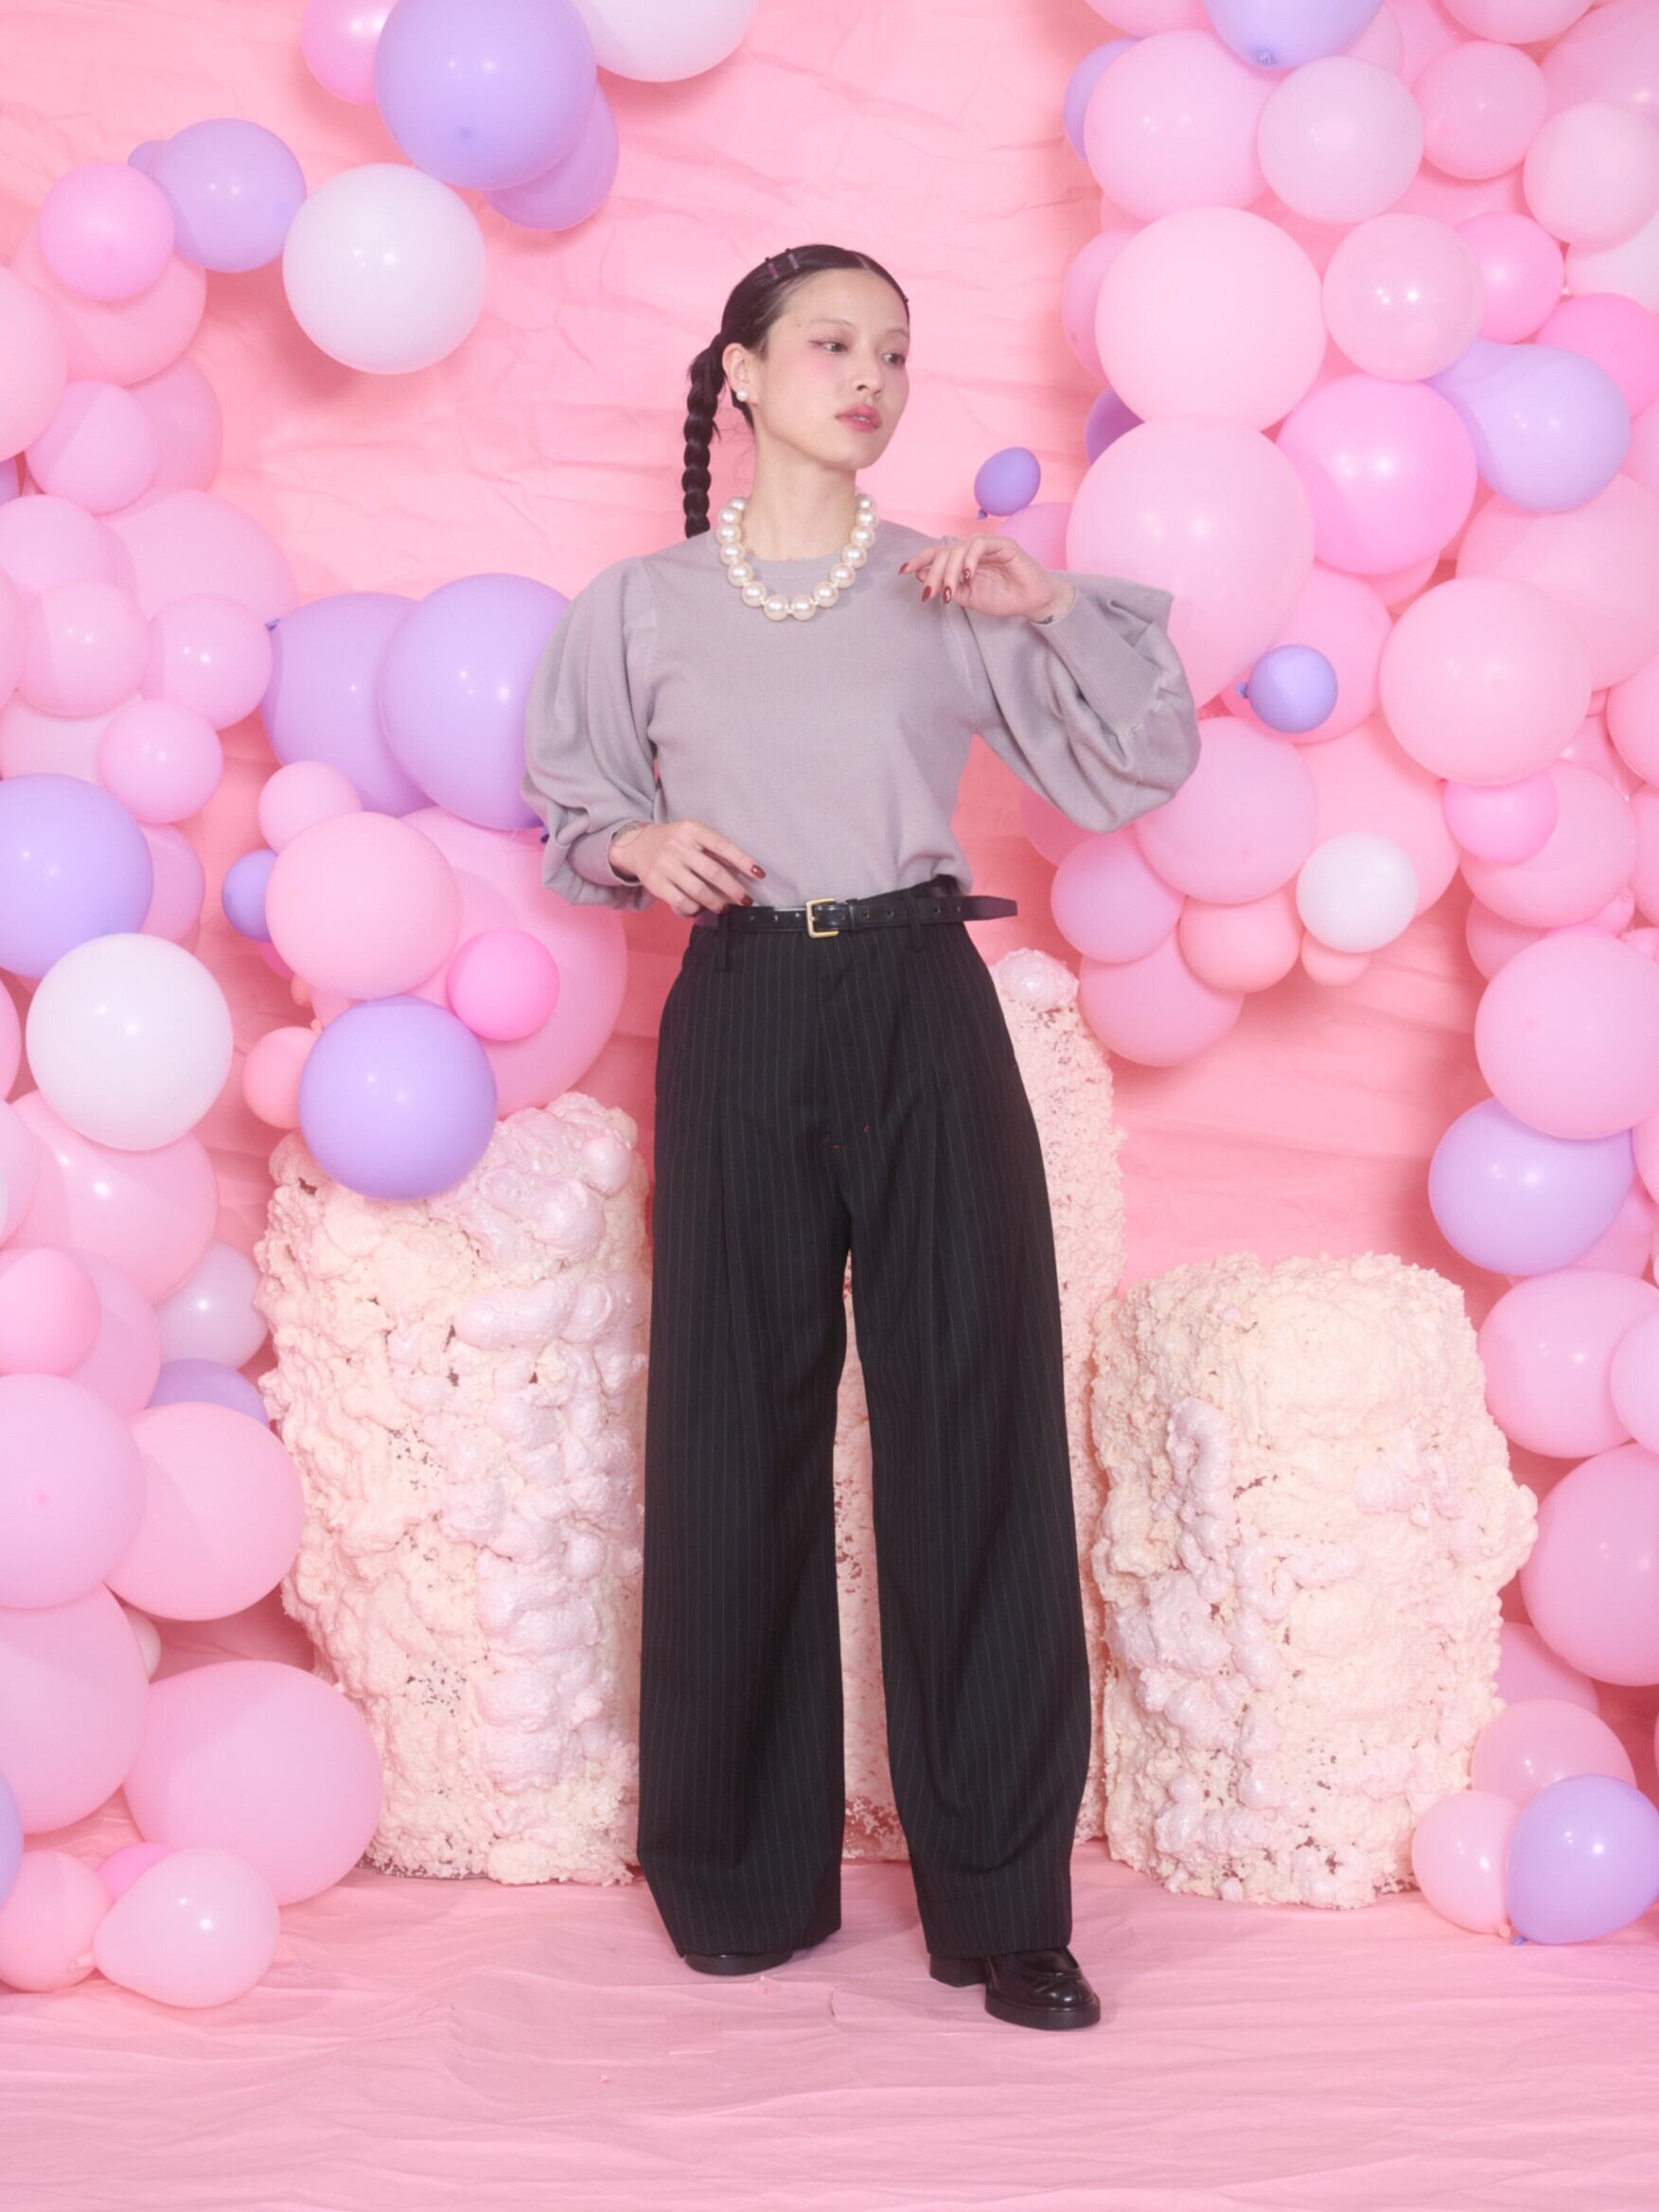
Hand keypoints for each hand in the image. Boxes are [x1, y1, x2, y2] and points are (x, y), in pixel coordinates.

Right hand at [609, 818, 764, 918]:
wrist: (636, 844)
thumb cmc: (674, 842)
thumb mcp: (693, 835)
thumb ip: (714, 849)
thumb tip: (744, 870)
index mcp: (692, 830)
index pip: (723, 845)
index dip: (743, 861)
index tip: (759, 874)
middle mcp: (678, 845)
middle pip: (713, 872)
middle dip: (733, 889)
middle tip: (745, 900)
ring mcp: (665, 864)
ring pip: (698, 890)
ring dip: (716, 903)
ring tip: (725, 908)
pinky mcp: (655, 882)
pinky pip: (680, 901)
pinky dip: (694, 909)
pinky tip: (701, 909)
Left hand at [898, 533, 1072, 621]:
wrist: (1032, 602)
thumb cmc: (1003, 598)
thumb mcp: (968, 597)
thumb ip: (947, 586)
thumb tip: (919, 575)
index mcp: (963, 560)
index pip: (937, 554)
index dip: (919, 560)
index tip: (902, 571)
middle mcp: (972, 550)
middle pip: (944, 552)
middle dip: (933, 573)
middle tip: (930, 593)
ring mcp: (987, 545)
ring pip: (959, 549)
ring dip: (950, 571)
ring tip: (951, 591)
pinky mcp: (1003, 544)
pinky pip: (980, 545)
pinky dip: (971, 560)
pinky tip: (968, 576)